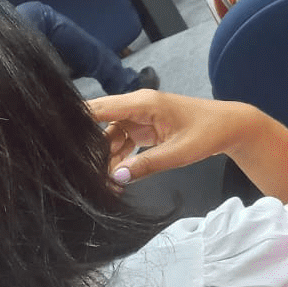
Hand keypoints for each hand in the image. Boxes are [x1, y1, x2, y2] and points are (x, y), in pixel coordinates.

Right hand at [87, 90, 257, 182]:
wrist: (231, 126)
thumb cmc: (207, 133)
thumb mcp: (178, 152)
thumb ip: (147, 164)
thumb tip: (116, 178)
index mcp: (142, 103)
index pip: (99, 108)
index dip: (76, 120)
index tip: (56, 138)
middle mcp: (137, 107)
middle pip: (100, 124)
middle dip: (88, 147)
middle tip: (79, 173)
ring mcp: (140, 118)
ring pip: (110, 136)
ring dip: (103, 158)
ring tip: (97, 183)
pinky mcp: (145, 129)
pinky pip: (122, 142)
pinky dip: (117, 159)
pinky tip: (113, 178)